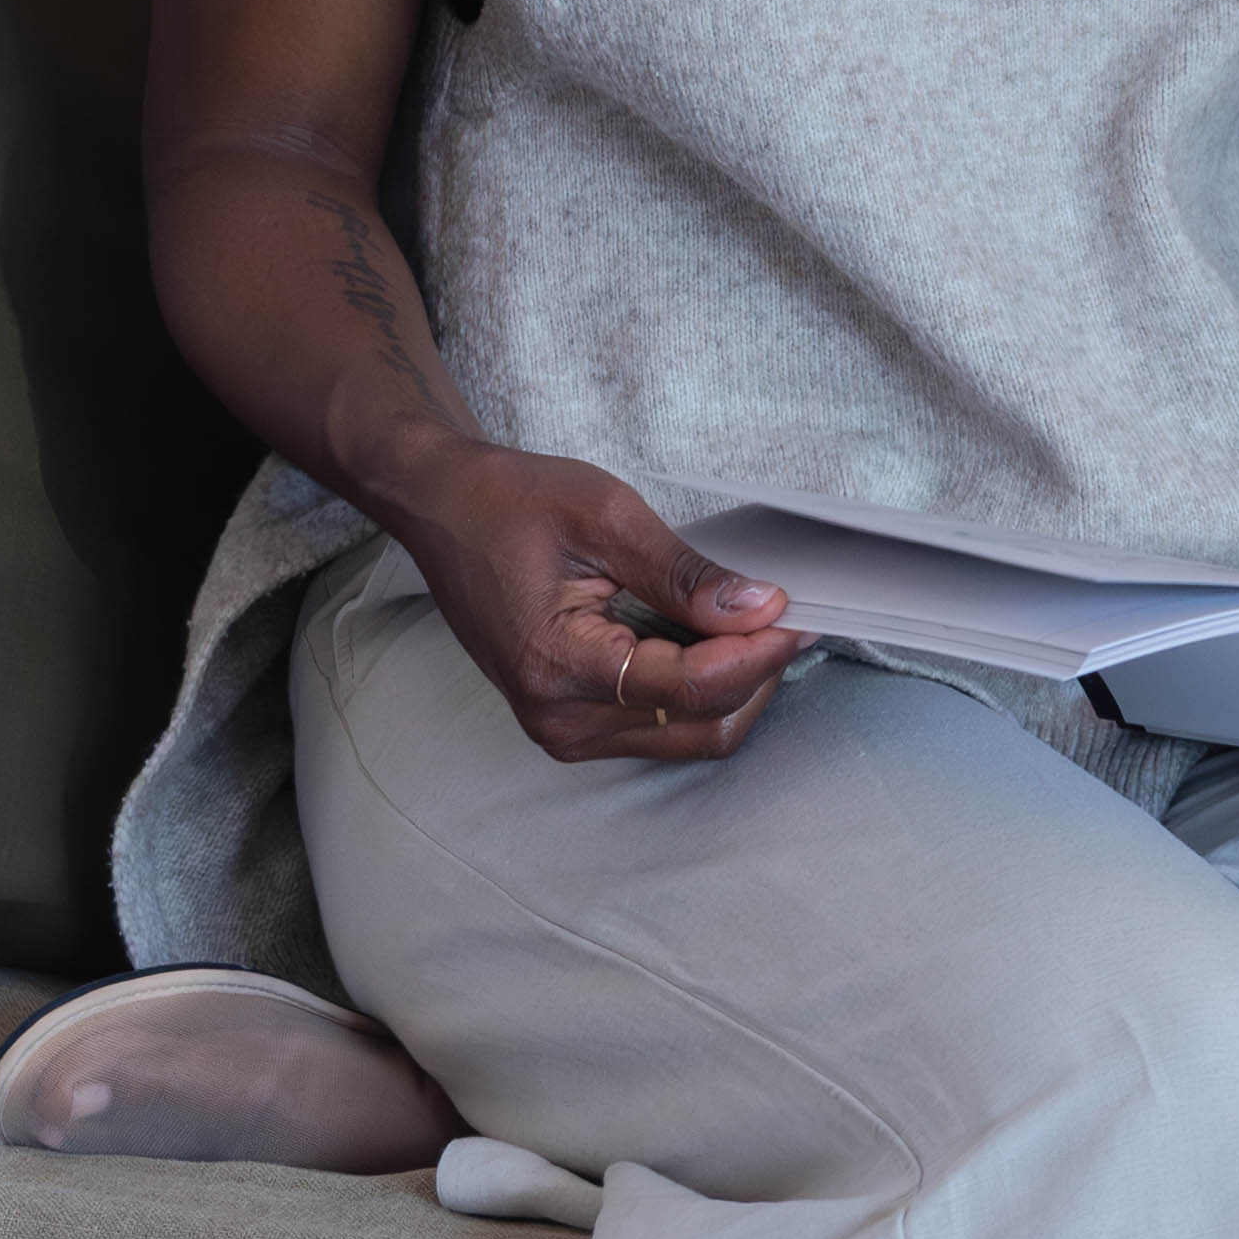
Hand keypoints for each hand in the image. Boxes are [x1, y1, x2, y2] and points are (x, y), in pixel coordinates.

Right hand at [391, 443, 800, 767]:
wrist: (442, 510)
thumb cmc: (508, 503)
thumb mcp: (604, 516)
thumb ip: (684, 573)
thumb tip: (759, 608)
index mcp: (558, 665)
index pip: (690, 686)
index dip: (756, 654)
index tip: (795, 613)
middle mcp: (560, 719)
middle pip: (700, 726)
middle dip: (754, 674)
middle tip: (784, 615)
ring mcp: (563, 729)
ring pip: (688, 734)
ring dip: (731, 684)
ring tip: (747, 621)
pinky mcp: (572, 721)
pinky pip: (661, 723)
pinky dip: (699, 688)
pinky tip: (706, 637)